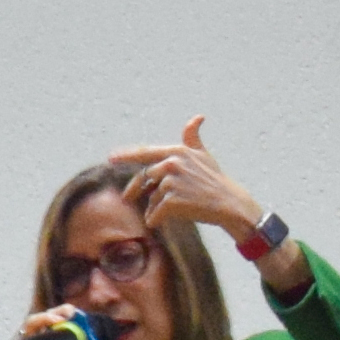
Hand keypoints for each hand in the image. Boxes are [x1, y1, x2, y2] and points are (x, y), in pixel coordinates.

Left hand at [113, 114, 267, 244]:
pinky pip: (154, 213)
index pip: (145, 153)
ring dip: (154, 206)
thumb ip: (193, 138)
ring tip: (167, 210)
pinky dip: (155, 220)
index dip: (126, 155)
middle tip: (127, 198)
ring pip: (151, 197)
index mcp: (177, 151)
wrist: (229, 204)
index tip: (110, 158)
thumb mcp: (204, 155)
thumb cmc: (214, 180)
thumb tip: (197, 117)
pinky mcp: (172, 200)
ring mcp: (172, 181)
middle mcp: (172, 163)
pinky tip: (159, 222)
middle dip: (134, 189)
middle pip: (143, 177)